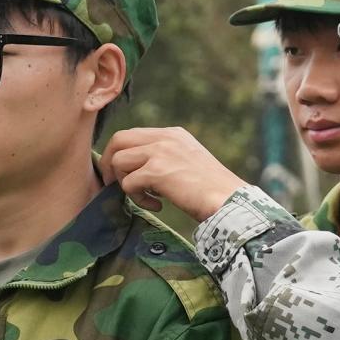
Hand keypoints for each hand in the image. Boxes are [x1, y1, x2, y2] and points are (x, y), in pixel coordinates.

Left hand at [100, 127, 246, 221]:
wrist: (229, 200)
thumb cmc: (212, 189)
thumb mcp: (188, 161)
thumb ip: (165, 158)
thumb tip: (137, 169)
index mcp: (173, 134)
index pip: (133, 134)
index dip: (122, 154)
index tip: (125, 173)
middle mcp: (165, 137)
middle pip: (118, 139)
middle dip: (110, 163)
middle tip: (115, 184)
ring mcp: (160, 152)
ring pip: (119, 161)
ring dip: (125, 183)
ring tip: (146, 197)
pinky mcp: (157, 171)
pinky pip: (129, 184)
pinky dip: (138, 199)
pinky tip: (157, 206)